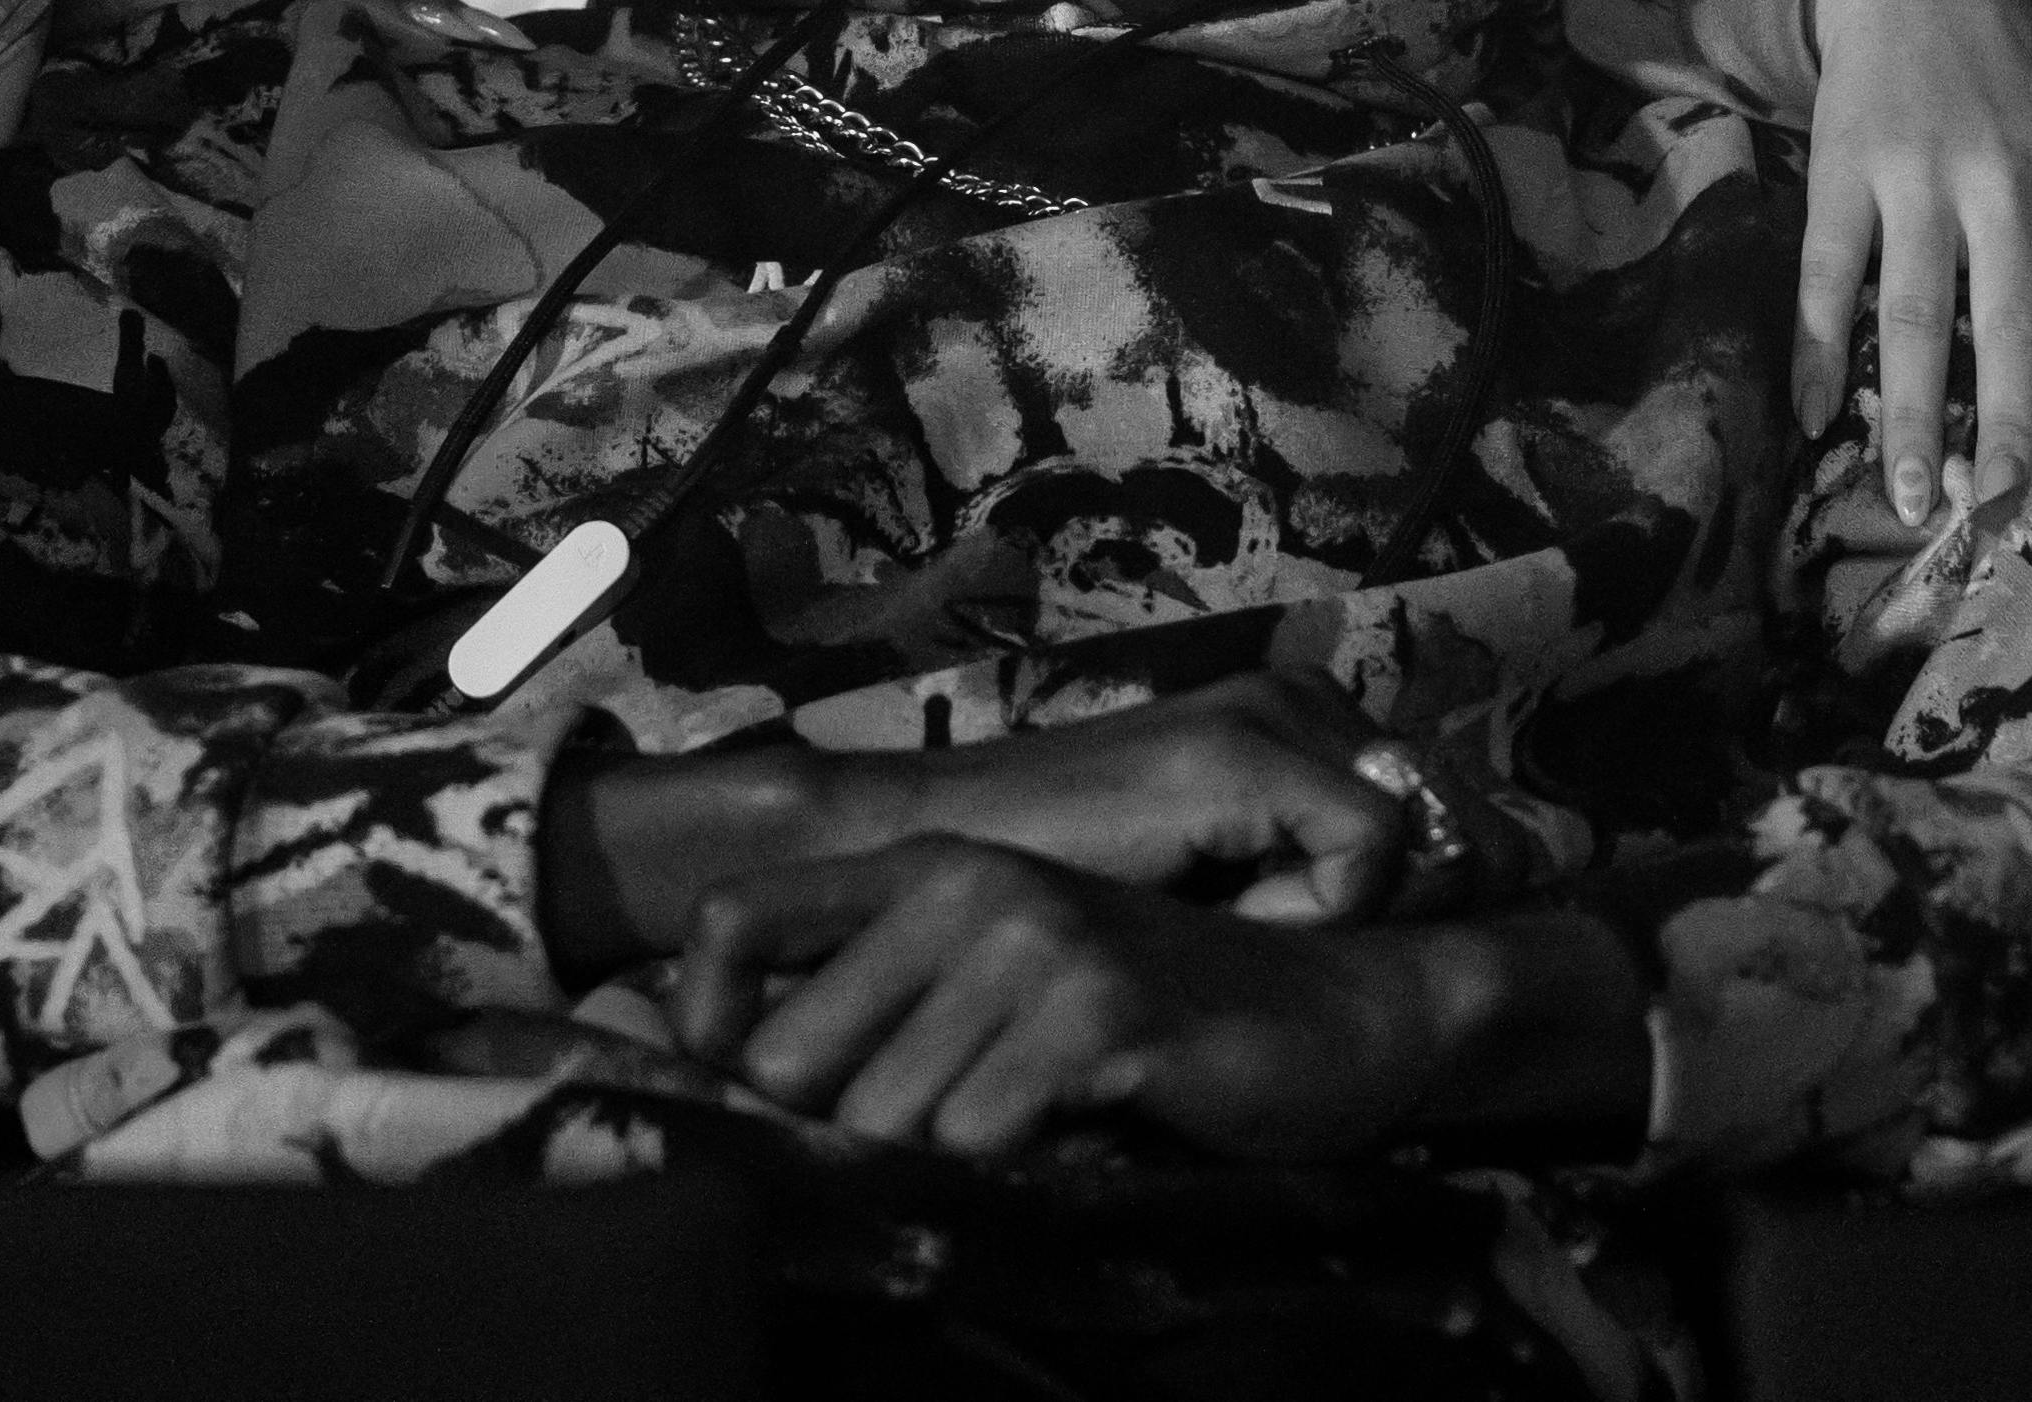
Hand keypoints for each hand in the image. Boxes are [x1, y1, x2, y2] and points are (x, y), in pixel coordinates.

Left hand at [670, 839, 1460, 1161]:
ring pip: (885, 1112)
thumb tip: (745, 1089)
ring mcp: (1033, 938)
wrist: (1329, 1021)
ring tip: (1032, 1128)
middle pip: (793, 1060)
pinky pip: (981, 1133)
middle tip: (955, 1130)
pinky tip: (1080, 1135)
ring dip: (949, 1156)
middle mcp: (965, 883)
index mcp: (925, 866)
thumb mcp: (996, 998)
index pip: (728, 919)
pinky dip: (1018, 1166)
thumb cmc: (1147, 1027)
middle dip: (853, 1130)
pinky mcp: (1097, 1006)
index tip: (750, 1100)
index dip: (702, 1022)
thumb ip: (883, 1015)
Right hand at [874, 675, 1429, 924]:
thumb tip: (1492, 891)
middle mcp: (1303, 693)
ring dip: (1358, 913)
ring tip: (1252, 927)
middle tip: (1312, 949)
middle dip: (1424, 908)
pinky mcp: (1239, 749)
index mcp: (1306, 714)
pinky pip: (1369, 848)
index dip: (1443, 898)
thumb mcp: (1241, 886)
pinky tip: (1233, 918)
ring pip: (1426, 837)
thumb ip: (1341, 878)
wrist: (947, 863)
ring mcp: (1271, 710)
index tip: (1353, 947)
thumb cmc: (1092, 897)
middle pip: (1467, 822)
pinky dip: (1319, 908)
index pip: (1460, 809)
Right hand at [1798, 0, 2031, 527]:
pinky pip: (1827, 275)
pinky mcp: (1844, 170)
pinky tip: (1815, 414)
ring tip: (1913, 498)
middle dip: (2016, 426)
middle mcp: (2005, 183)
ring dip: (1914, 415)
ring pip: (1917, 314)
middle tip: (2012, 516)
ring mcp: (1918, 176)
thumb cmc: (2023, 87)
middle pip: (2014, 322)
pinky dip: (1819, 349)